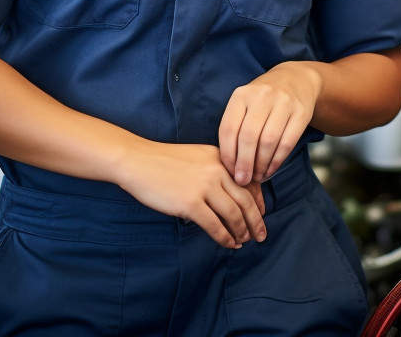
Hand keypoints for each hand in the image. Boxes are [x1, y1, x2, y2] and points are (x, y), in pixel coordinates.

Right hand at [118, 140, 265, 248]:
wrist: (138, 161)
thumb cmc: (164, 161)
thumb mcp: (197, 156)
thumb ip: (215, 170)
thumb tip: (231, 195)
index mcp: (220, 158)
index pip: (249, 181)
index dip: (258, 201)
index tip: (261, 214)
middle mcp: (217, 170)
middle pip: (246, 200)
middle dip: (256, 220)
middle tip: (261, 235)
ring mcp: (204, 187)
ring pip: (234, 214)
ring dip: (242, 231)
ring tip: (245, 241)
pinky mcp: (191, 203)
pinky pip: (215, 225)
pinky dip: (225, 237)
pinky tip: (229, 244)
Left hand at [219, 61, 321, 185]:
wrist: (296, 79)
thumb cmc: (263, 99)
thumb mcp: (245, 103)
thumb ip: (236, 128)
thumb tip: (229, 166)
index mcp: (241, 94)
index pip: (229, 129)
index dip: (228, 155)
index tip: (229, 172)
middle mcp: (262, 95)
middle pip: (249, 136)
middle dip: (244, 164)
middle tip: (242, 180)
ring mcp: (283, 102)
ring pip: (269, 141)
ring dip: (261, 165)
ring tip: (257, 176)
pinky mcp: (301, 112)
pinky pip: (287, 143)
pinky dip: (277, 161)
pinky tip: (271, 170)